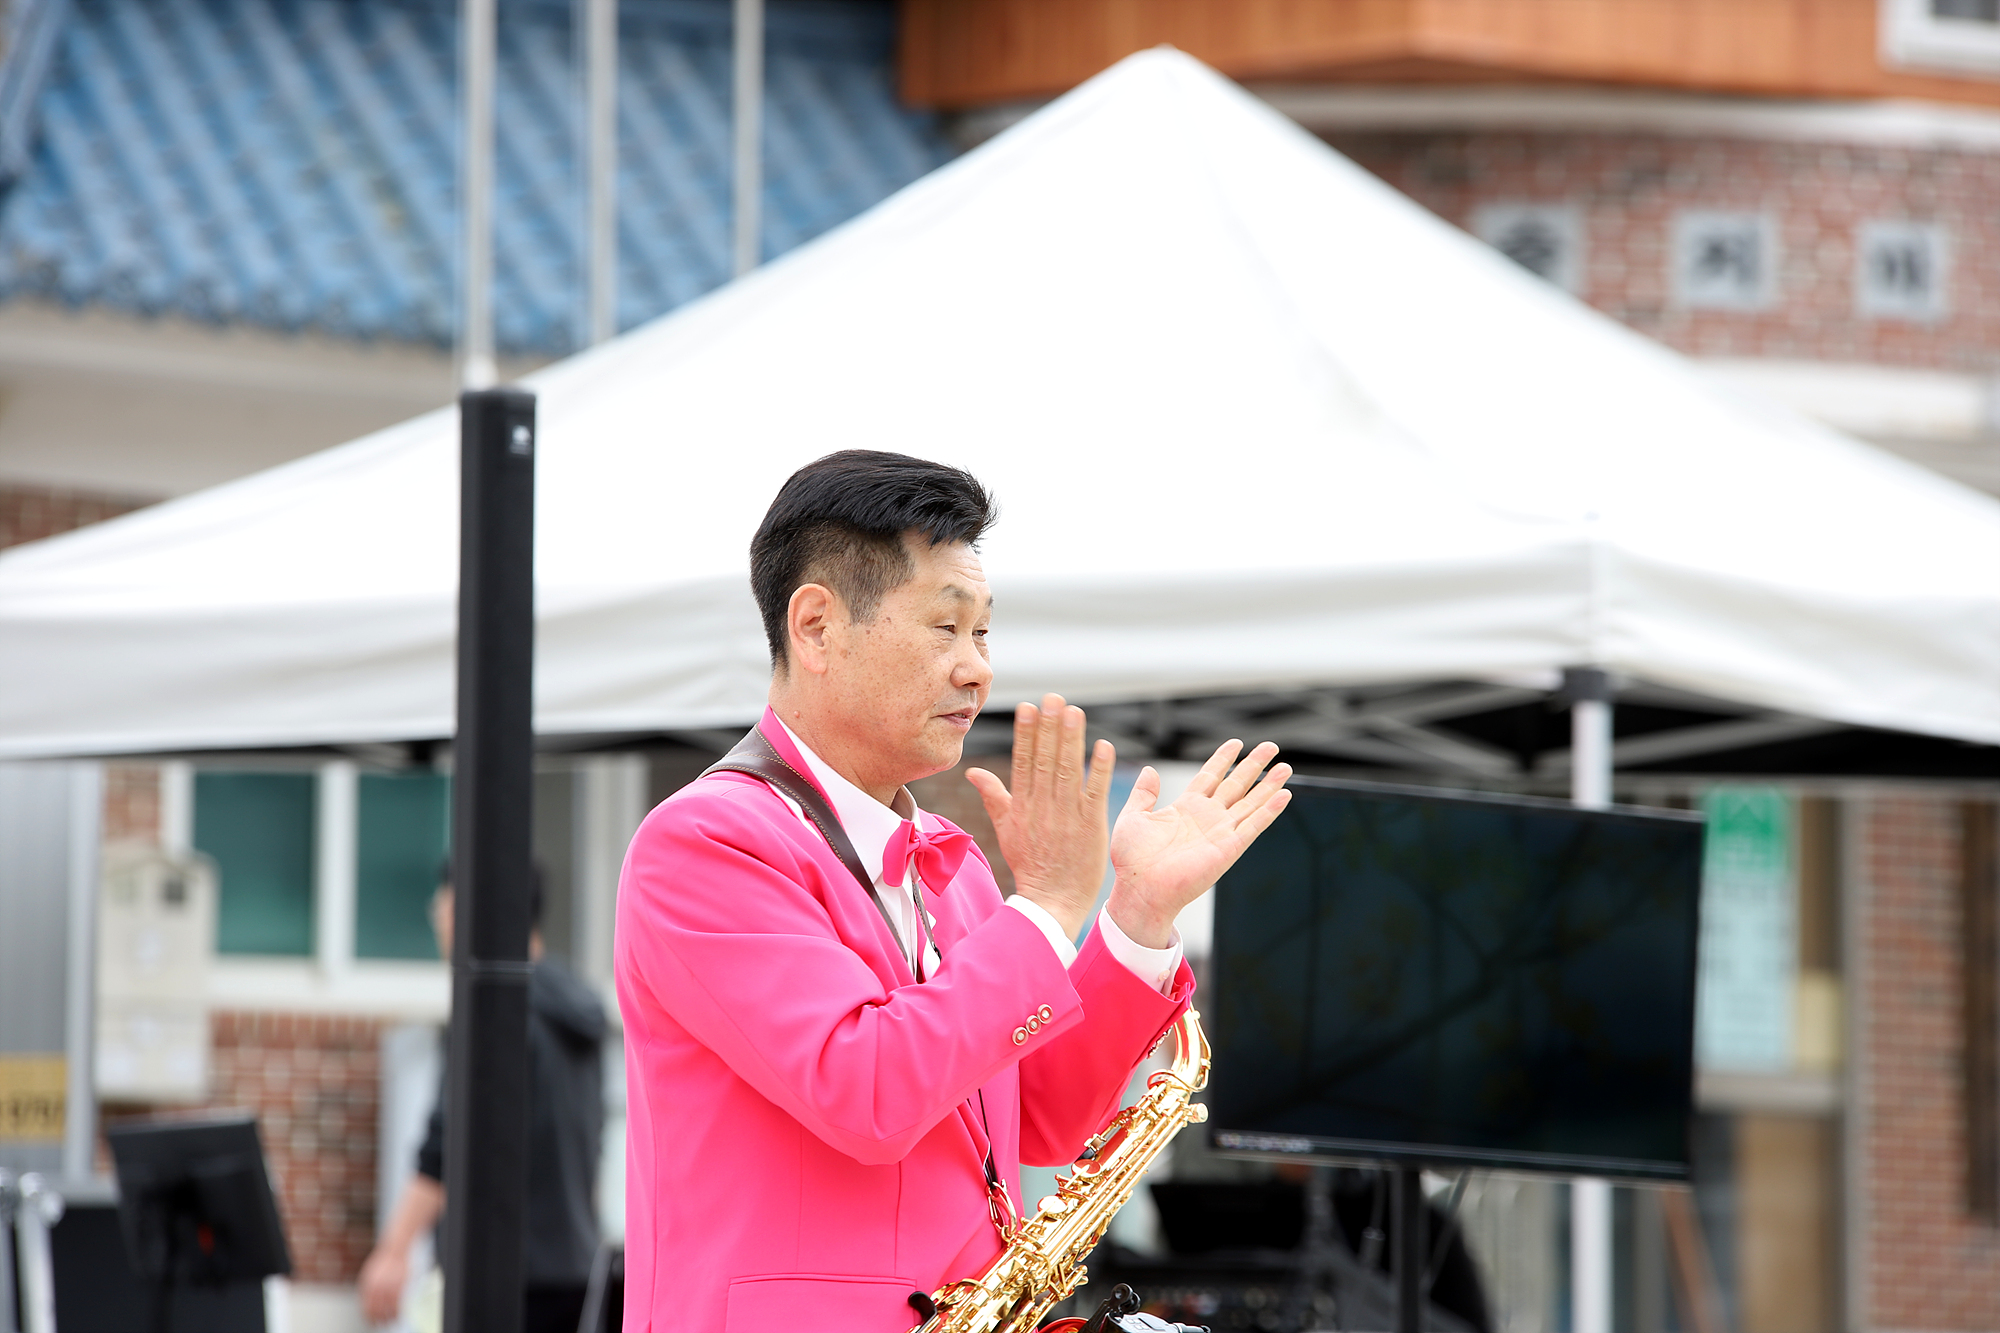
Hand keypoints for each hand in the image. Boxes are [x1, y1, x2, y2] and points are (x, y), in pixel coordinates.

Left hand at [358, 1243, 409, 1324]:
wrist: (396, 1249)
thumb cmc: (384, 1260)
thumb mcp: (371, 1273)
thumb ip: (368, 1288)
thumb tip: (367, 1301)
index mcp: (368, 1286)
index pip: (366, 1308)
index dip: (369, 1317)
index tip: (371, 1321)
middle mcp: (377, 1288)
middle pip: (376, 1311)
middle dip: (378, 1320)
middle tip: (381, 1324)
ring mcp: (388, 1287)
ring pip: (387, 1310)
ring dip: (388, 1318)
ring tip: (390, 1321)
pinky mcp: (399, 1286)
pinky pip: (397, 1304)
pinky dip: (397, 1312)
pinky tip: (397, 1314)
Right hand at [966, 694, 1115, 940]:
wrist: (1051, 900)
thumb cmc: (1029, 864)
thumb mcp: (1005, 829)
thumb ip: (993, 796)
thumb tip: (973, 771)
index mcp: (1022, 805)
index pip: (1023, 762)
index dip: (1026, 734)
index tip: (1028, 707)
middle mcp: (1043, 806)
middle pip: (1046, 760)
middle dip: (1049, 727)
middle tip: (1053, 698)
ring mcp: (1067, 815)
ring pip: (1069, 770)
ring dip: (1072, 740)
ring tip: (1074, 711)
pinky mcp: (1090, 825)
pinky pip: (1095, 791)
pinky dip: (1100, 769)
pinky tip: (1103, 745)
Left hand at [1108, 740, 1291, 947]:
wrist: (1139, 889)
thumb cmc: (1131, 860)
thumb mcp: (1133, 817)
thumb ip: (1143, 793)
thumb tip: (1149, 770)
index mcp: (1185, 808)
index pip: (1210, 777)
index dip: (1223, 759)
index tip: (1236, 743)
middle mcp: (1206, 818)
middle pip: (1236, 785)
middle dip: (1253, 765)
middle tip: (1271, 747)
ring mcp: (1220, 832)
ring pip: (1251, 803)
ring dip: (1269, 786)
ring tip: (1285, 767)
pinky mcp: (1228, 849)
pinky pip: (1253, 826)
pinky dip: (1269, 811)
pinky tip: (1284, 795)